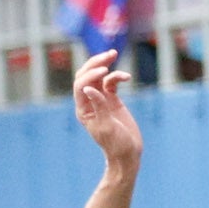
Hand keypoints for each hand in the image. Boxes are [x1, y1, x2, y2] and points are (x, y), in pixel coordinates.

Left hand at [70, 49, 138, 174]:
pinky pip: (111, 82)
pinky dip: (118, 76)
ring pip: (98, 76)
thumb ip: (98, 106)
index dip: (91, 75)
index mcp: (83, 110)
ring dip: (104, 64)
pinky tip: (127, 77)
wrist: (127, 154)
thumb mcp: (107, 127)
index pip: (81, 85)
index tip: (105, 71)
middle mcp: (89, 102)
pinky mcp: (112, 99)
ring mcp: (100, 100)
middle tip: (109, 55)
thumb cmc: (116, 144)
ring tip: (113, 54)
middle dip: (95, 63)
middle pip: (86, 76)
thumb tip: (88, 88)